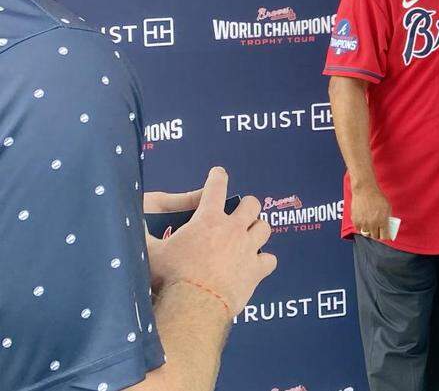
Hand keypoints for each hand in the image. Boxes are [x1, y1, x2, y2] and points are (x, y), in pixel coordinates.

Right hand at [146, 167, 276, 314]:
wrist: (194, 305)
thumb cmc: (170, 276)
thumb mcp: (150, 253)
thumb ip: (143, 237)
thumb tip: (129, 226)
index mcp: (207, 219)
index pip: (215, 187)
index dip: (217, 176)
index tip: (218, 173)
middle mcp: (232, 229)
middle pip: (251, 205)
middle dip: (247, 205)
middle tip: (239, 212)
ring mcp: (248, 248)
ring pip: (264, 228)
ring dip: (257, 229)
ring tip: (250, 235)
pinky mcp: (256, 270)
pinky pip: (270, 259)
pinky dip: (264, 261)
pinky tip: (257, 264)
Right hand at [352, 183, 391, 240]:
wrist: (365, 190)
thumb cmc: (377, 196)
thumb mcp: (388, 206)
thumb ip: (388, 217)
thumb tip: (388, 224)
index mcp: (382, 221)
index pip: (385, 236)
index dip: (386, 237)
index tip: (387, 236)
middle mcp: (372, 224)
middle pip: (375, 237)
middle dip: (378, 235)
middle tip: (379, 231)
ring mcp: (363, 223)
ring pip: (366, 234)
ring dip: (369, 232)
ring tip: (371, 227)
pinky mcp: (355, 221)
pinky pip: (359, 229)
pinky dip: (361, 228)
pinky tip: (364, 223)